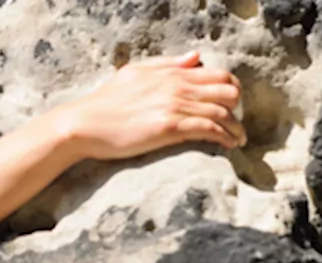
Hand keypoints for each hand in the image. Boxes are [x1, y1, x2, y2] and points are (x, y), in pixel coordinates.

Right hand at [56, 50, 246, 160]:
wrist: (84, 124)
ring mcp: (174, 106)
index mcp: (171, 73)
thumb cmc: (104, 102)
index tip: (231, 105)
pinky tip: (227, 146)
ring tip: (238, 140)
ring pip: (222, 112)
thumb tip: (196, 57)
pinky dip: (224, 137)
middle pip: (228, 91)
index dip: (232, 90)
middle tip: (234, 123)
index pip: (218, 74)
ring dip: (235, 128)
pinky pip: (209, 129)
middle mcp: (177, 86)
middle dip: (237, 108)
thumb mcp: (135, 73)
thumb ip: (168, 64)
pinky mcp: (169, 127)